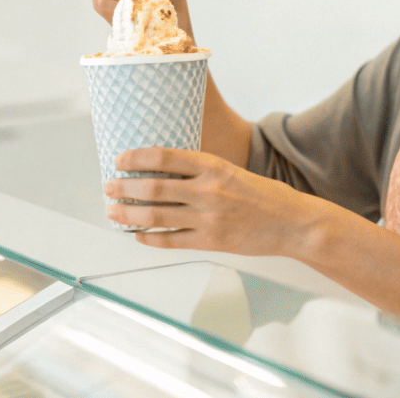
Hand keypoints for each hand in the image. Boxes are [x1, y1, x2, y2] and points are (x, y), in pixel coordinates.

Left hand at [103, 147, 320, 255]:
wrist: (291, 223)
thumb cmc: (261, 195)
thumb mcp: (230, 171)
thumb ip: (199, 171)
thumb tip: (158, 171)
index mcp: (212, 166)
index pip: (164, 157)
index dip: (136, 158)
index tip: (120, 159)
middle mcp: (208, 190)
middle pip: (153, 187)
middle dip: (124, 187)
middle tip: (108, 186)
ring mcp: (208, 218)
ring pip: (156, 215)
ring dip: (128, 213)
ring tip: (113, 211)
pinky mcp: (210, 241)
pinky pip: (170, 240)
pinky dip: (149, 237)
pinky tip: (137, 234)